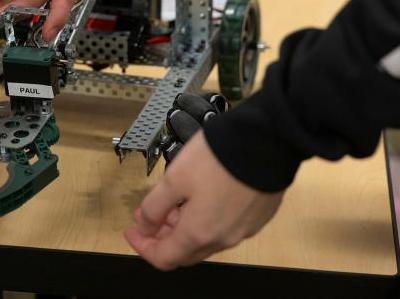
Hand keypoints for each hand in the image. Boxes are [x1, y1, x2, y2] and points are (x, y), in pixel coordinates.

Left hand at [125, 133, 283, 269]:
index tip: (131, 230)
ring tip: (172, 205)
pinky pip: (226, 229)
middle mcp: (223, 239)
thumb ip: (154, 207)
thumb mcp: (173, 179)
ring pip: (206, 241)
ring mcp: (244, 230)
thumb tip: (144, 226)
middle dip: (162, 238)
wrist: (268, 142)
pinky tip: (201, 199)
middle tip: (149, 217)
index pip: (163, 258)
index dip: (142, 246)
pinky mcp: (258, 217)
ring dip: (184, 230)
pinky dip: (207, 222)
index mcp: (198, 234)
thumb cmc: (217, 159)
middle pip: (185, 253)